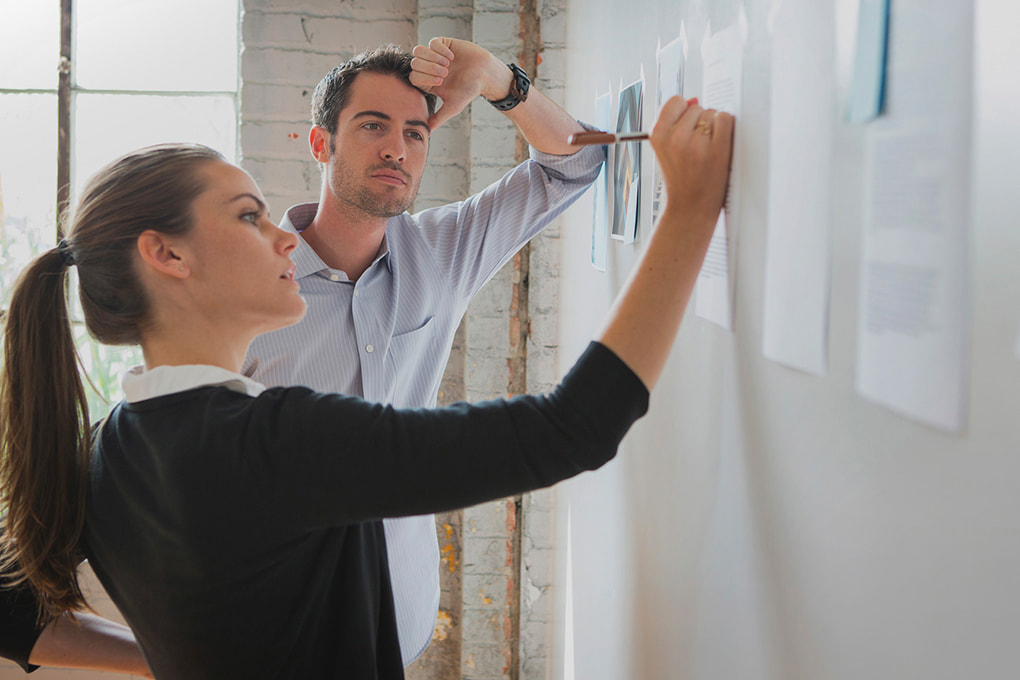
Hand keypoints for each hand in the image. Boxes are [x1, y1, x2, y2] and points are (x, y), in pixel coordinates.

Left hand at [410, 37, 511, 129]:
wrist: (484, 74)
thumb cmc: (470, 90)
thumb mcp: (453, 106)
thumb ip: (439, 118)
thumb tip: (427, 132)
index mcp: (427, 81)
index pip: (413, 77)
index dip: (424, 78)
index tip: (440, 82)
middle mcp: (428, 67)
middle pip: (414, 63)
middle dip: (429, 68)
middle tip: (446, 73)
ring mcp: (434, 55)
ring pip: (419, 51)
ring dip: (433, 58)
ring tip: (447, 64)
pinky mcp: (442, 44)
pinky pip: (432, 42)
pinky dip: (441, 50)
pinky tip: (452, 57)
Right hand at [650, 96, 733, 223]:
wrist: (690, 208)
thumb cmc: (681, 178)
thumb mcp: (665, 149)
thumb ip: (675, 122)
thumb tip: (694, 98)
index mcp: (657, 135)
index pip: (676, 101)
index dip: (684, 113)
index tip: (685, 128)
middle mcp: (675, 137)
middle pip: (697, 107)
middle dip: (699, 122)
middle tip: (696, 148)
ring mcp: (697, 144)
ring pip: (712, 113)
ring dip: (713, 127)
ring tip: (706, 150)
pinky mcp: (717, 150)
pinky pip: (726, 119)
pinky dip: (726, 128)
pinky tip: (720, 145)